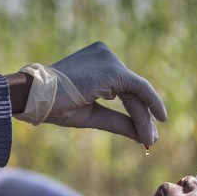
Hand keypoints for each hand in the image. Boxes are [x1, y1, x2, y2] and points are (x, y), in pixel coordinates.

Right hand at [14, 42, 166, 144]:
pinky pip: (139, 89)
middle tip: (151, 139)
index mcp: (96, 62)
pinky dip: (151, 104)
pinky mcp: (114, 70)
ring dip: (144, 117)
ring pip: (136, 92)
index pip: (122, 88)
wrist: (37, 97)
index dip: (135, 110)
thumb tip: (142, 135)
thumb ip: (117, 121)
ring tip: (150, 140)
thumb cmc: (56, 105)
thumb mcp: (92, 114)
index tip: (143, 131)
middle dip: (143, 116)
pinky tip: (159, 119)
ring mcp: (110, 60)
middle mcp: (105, 55)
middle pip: (131, 90)